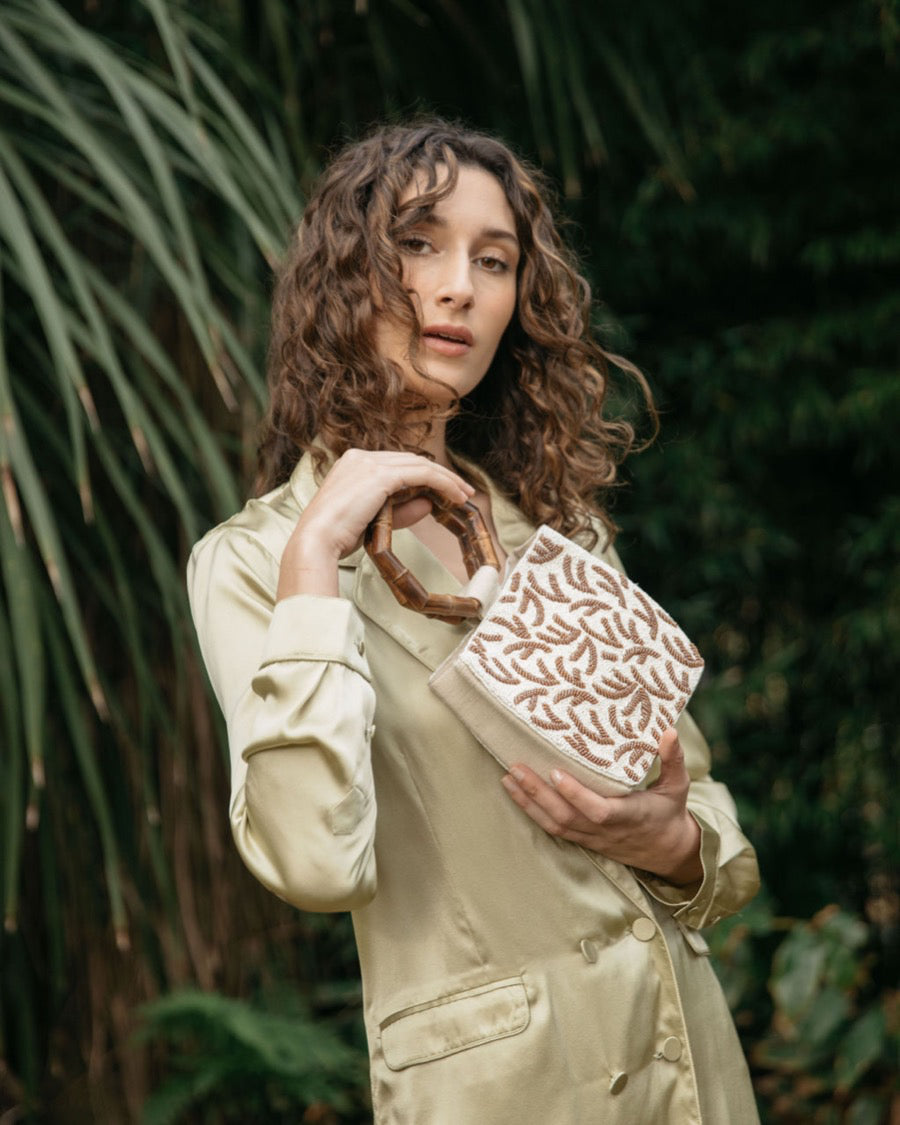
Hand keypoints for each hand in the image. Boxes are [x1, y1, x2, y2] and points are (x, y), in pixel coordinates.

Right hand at [278, 449, 473, 599]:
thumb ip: (401, 509)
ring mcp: (369, 463)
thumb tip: (429, 504)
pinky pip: (421, 474)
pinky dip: (442, 483)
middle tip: (463, 491)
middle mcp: (361, 457)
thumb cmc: (336, 536)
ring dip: (446, 479)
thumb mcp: (374, 520)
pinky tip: (455, 496)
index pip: (397, 464)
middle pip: (411, 460)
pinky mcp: (380, 475)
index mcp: (353, 464)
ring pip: (420, 464)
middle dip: (440, 474)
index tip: (443, 490)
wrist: (316, 541)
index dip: (423, 475)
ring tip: (465, 494)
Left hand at [500, 728, 702, 885]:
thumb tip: (670, 730)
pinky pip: (554, 829)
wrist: (668, 852)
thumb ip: (673, 760)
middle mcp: (606, 830)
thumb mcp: (678, 785)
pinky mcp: (584, 839)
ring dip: (528, 803)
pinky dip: (533, 812)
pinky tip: (516, 793)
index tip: (556, 772)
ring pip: (555, 825)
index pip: (598, 810)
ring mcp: (592, 837)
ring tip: (508, 778)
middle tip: (515, 768)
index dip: (576, 795)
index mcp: (629, 816)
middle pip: (566, 817)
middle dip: (538, 794)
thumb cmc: (670, 812)